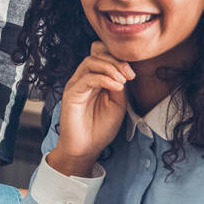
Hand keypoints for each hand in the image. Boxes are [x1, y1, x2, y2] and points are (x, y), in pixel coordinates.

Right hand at [49, 41, 131, 176]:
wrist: (87, 148)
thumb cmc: (101, 128)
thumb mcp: (117, 103)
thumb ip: (119, 86)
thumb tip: (123, 72)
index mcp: (94, 79)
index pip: (101, 55)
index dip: (116, 57)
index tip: (132, 73)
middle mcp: (83, 78)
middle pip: (97, 55)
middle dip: (116, 61)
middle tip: (130, 75)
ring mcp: (76, 85)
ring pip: (90, 62)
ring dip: (110, 67)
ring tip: (123, 81)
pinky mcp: (71, 93)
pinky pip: (87, 78)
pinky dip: (104, 79)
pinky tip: (116, 87)